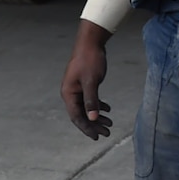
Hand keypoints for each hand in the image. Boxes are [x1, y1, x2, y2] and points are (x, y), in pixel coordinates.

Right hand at [61, 20, 113, 139]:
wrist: (90, 43)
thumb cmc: (90, 60)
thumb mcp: (92, 81)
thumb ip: (92, 100)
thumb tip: (93, 118)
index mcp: (68, 94)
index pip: (77, 117)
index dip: (87, 128)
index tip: (97, 137)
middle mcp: (70, 93)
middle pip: (82, 115)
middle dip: (94, 125)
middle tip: (107, 133)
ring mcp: (77, 89)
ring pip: (87, 108)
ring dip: (98, 117)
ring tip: (110, 123)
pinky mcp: (84, 84)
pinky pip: (90, 99)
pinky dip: (99, 105)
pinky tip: (108, 109)